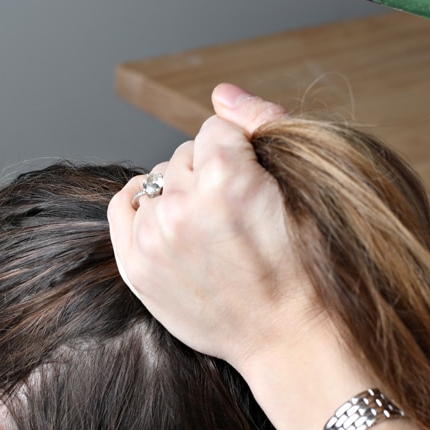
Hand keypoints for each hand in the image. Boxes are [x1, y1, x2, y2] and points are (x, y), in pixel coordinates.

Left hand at [108, 84, 301, 364]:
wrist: (290, 337)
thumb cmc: (305, 263)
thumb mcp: (298, 185)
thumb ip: (259, 123)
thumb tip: (218, 92)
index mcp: (227, 175)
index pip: (217, 128)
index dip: (242, 152)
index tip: (257, 184)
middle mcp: (183, 203)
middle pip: (184, 153)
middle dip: (210, 172)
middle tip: (237, 213)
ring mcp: (155, 237)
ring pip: (158, 179)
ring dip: (181, 193)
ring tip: (211, 228)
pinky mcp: (137, 266)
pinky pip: (123, 205)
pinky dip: (143, 205)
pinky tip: (169, 220)